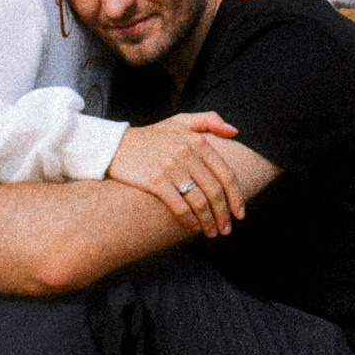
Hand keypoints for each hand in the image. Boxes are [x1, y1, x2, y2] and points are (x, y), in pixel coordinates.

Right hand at [107, 112, 245, 236]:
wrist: (113, 145)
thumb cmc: (151, 136)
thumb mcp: (180, 121)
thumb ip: (209, 121)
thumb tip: (235, 131)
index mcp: (197, 140)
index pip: (226, 174)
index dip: (236, 197)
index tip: (240, 213)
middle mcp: (187, 152)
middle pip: (215, 191)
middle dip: (224, 214)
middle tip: (226, 229)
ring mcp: (170, 166)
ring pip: (199, 201)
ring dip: (209, 221)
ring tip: (211, 233)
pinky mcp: (155, 180)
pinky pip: (179, 206)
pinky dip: (189, 221)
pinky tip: (193, 228)